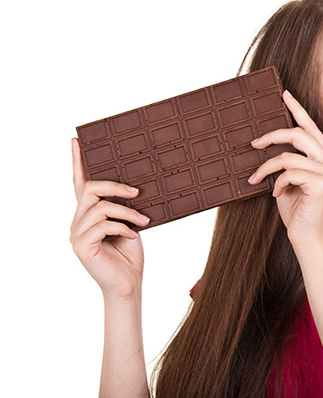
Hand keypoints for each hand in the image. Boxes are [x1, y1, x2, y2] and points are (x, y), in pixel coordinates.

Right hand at [69, 138, 149, 300]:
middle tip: (137, 192)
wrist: (129, 283)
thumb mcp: (130, 223)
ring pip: (100, 207)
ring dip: (126, 212)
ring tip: (143, 223)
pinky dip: (122, 227)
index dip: (78, 162)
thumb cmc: (130, 254)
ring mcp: (77, 234)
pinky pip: (103, 225)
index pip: (80, 183)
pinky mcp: (81, 246)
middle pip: (89, 189)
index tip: (76, 141)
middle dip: (115, 186)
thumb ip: (124, 207)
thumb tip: (135, 187)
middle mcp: (78, 221)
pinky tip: (132, 236)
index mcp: (89, 213)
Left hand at [248, 90, 322, 247]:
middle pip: (298, 134)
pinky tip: (275, 195)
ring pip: (289, 155)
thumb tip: (264, 143)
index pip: (310, 126)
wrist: (306, 236)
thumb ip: (285, 161)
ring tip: (255, 179)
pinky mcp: (321, 182)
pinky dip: (277, 183)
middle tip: (254, 143)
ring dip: (266, 167)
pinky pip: (289, 172)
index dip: (296, 109)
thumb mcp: (288, 180)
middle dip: (273, 135)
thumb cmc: (297, 210)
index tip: (283, 94)